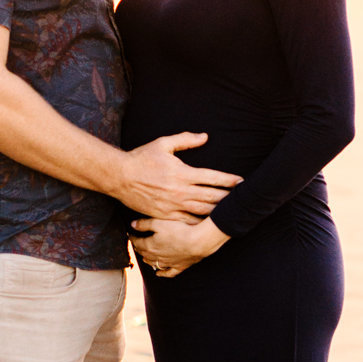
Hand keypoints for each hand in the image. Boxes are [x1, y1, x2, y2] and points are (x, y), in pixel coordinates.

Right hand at [115, 133, 240, 218]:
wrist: (119, 177)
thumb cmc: (141, 158)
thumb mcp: (163, 144)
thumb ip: (185, 139)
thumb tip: (205, 137)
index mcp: (182, 173)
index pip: (212, 178)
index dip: (229, 180)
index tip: (242, 182)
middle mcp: (180, 191)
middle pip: (212, 197)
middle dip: (229, 199)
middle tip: (243, 200)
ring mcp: (173, 206)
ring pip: (202, 212)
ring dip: (218, 213)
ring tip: (231, 213)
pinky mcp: (165, 215)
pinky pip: (187, 222)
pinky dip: (200, 224)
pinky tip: (209, 224)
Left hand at [130, 215, 228, 278]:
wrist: (197, 242)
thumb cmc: (178, 230)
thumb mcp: (159, 223)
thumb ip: (144, 224)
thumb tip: (132, 225)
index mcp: (150, 245)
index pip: (137, 242)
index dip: (133, 238)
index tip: (130, 234)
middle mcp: (156, 256)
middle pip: (143, 253)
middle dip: (139, 248)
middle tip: (137, 243)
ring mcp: (168, 263)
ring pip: (153, 263)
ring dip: (147, 259)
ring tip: (144, 255)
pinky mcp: (179, 267)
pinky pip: (167, 273)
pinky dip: (162, 273)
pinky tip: (158, 273)